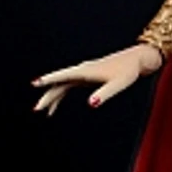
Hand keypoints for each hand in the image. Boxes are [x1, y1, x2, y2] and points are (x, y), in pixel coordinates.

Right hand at [31, 43, 162, 113]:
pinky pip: (67, 87)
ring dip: (51, 97)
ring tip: (43, 111)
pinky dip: (60, 96)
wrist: (136, 60)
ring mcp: (82, 73)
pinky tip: (55, 107)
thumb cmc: (128, 71)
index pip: (63, 76)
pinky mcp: (86, 77)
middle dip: (47, 95)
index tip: (35, 83)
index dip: (48, 80)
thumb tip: (91, 104)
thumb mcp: (118, 84)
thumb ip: (105, 94)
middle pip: (59, 83)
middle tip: (37, 109)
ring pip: (61, 85)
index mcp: (86, 71)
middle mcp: (81, 70)